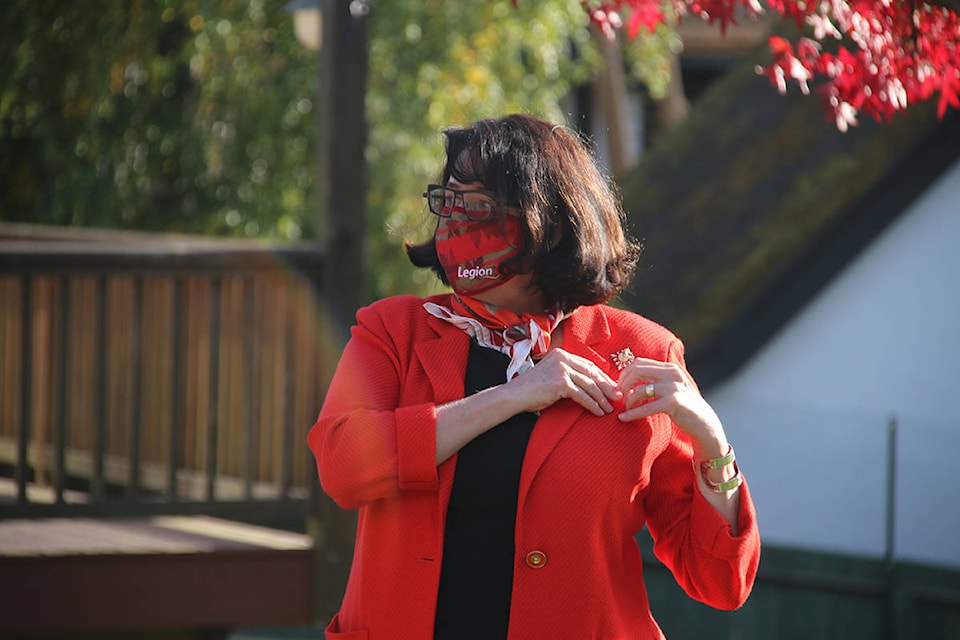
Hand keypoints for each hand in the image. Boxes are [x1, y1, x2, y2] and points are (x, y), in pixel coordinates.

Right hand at [506, 349, 622, 416]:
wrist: (514, 395)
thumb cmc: (531, 389)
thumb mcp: (551, 374)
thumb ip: (567, 374)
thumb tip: (588, 384)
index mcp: (561, 354)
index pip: (588, 365)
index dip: (602, 376)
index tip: (611, 387)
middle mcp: (563, 358)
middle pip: (592, 373)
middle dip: (606, 386)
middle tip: (617, 397)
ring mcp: (562, 370)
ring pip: (590, 385)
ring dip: (602, 398)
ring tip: (609, 408)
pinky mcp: (561, 383)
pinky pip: (583, 396)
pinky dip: (592, 405)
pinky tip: (598, 412)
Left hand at [616, 357, 726, 458]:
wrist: (704, 425)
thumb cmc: (682, 407)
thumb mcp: (669, 388)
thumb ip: (654, 380)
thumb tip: (628, 377)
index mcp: (670, 368)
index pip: (639, 362)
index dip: (625, 374)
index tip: (619, 387)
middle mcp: (672, 374)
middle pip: (637, 371)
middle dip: (623, 384)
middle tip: (619, 397)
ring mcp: (674, 387)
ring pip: (640, 390)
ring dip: (628, 401)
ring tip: (626, 409)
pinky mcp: (673, 403)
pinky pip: (646, 407)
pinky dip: (632, 413)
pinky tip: (624, 418)